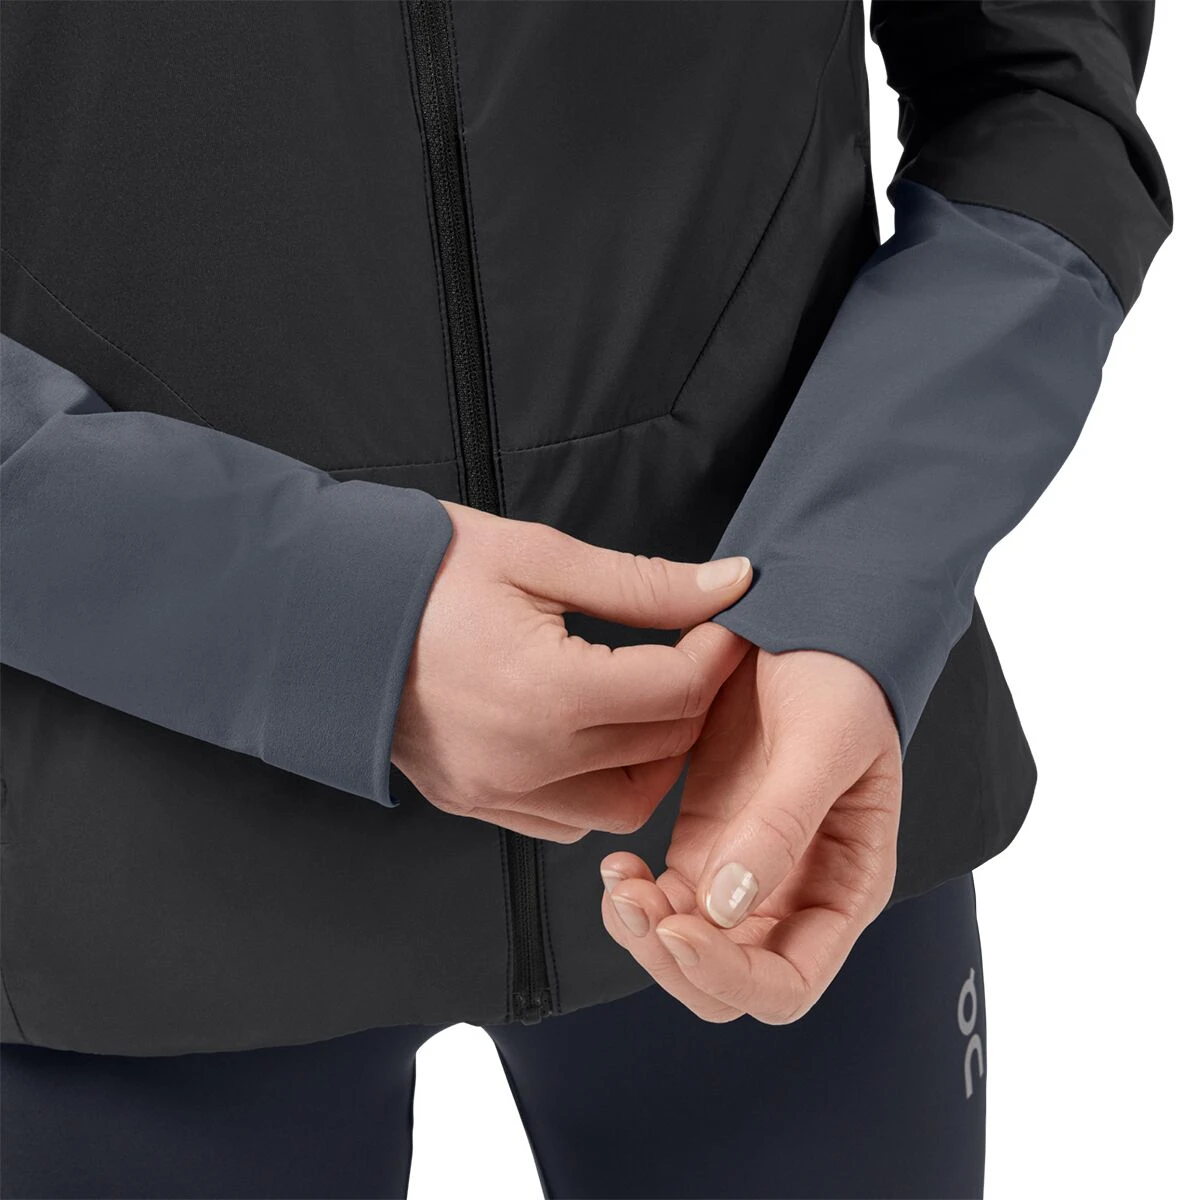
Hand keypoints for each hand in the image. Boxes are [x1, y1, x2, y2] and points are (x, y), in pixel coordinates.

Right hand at [392, 501, 752, 841]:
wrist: (321, 608)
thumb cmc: (421, 569)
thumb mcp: (536, 556)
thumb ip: (642, 583)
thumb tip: (731, 583)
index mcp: (547, 692)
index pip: (679, 690)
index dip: (720, 650)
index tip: (727, 617)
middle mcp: (527, 761)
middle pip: (664, 749)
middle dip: (700, 698)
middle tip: (698, 648)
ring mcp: (497, 792)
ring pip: (625, 805)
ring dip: (657, 756)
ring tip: (652, 696)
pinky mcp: (475, 803)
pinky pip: (568, 821)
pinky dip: (600, 787)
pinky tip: (597, 737)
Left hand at [599, 644, 900, 1021]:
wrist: (807, 620)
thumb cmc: (840, 676)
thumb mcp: (823, 741)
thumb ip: (781, 827)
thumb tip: (726, 910)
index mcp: (846, 886)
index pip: (790, 982)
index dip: (732, 976)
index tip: (679, 929)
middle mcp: (796, 893)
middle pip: (731, 982)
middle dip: (676, 961)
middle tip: (634, 904)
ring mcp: (745, 870)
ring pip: (688, 946)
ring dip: (645, 930)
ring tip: (617, 879)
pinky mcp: (704, 840)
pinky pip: (665, 898)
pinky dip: (636, 894)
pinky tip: (616, 862)